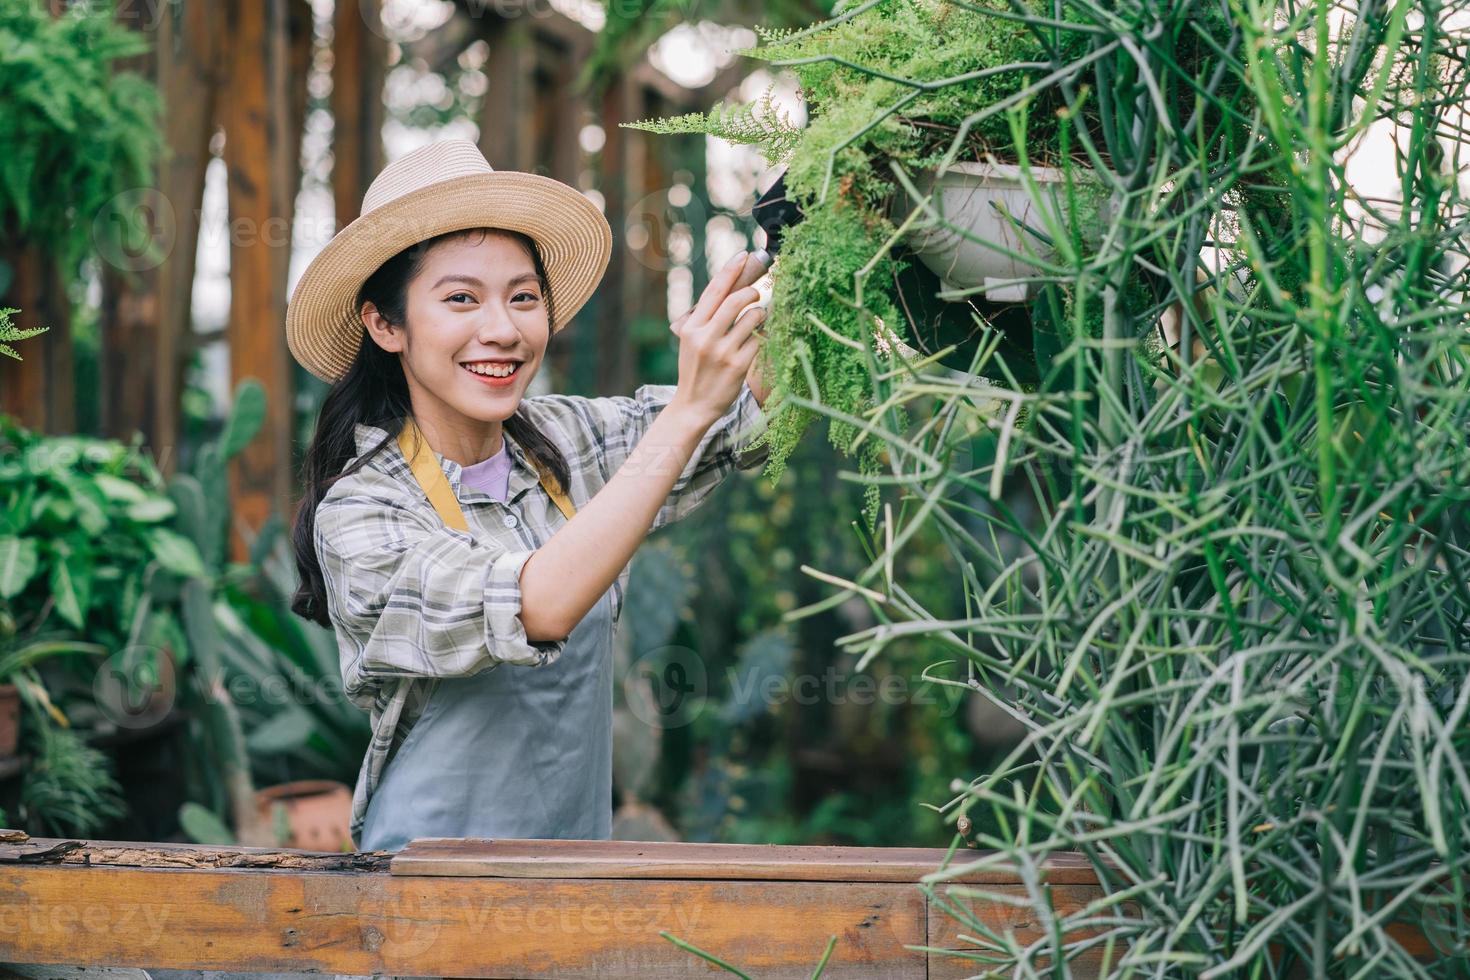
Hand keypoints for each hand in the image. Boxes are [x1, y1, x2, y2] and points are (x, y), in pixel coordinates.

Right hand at [667, 249, 771, 425]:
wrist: (693, 406)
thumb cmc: (695, 370)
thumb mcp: (691, 341)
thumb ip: (706, 318)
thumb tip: (731, 288)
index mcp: (691, 327)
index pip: (714, 290)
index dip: (731, 270)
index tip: (744, 255)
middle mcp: (705, 337)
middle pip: (736, 300)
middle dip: (752, 291)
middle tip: (756, 293)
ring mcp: (722, 352)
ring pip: (753, 318)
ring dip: (760, 314)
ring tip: (757, 320)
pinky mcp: (738, 366)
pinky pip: (760, 340)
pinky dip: (763, 336)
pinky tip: (760, 338)